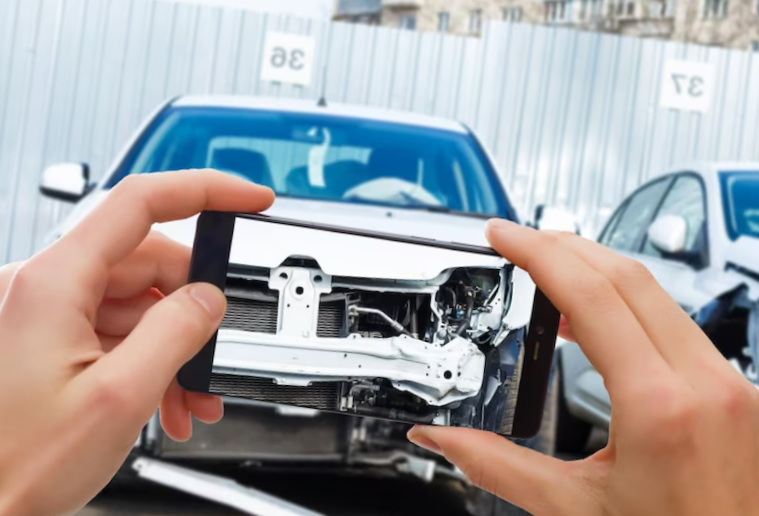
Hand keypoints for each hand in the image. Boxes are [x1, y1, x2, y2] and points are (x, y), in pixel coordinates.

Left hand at [0, 170, 273, 515]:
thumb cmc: (16, 465)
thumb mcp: (119, 398)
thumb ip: (176, 334)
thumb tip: (210, 298)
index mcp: (53, 283)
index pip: (140, 203)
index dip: (205, 191)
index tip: (249, 198)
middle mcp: (44, 287)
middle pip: (147, 263)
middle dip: (192, 306)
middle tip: (213, 351)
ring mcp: (47, 312)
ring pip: (137, 302)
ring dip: (174, 345)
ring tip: (190, 397)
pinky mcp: (51, 337)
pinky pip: (117, 328)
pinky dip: (150, 357)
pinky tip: (166, 398)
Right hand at [408, 219, 758, 515]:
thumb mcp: (574, 510)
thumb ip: (498, 467)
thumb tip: (441, 441)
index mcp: (661, 408)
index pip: (592, 295)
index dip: (539, 253)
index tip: (504, 235)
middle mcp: (707, 383)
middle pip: (629, 277)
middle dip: (566, 246)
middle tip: (519, 240)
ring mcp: (731, 384)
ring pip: (658, 293)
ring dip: (597, 271)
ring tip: (547, 273)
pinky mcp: (736, 390)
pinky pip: (677, 323)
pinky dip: (628, 304)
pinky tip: (597, 317)